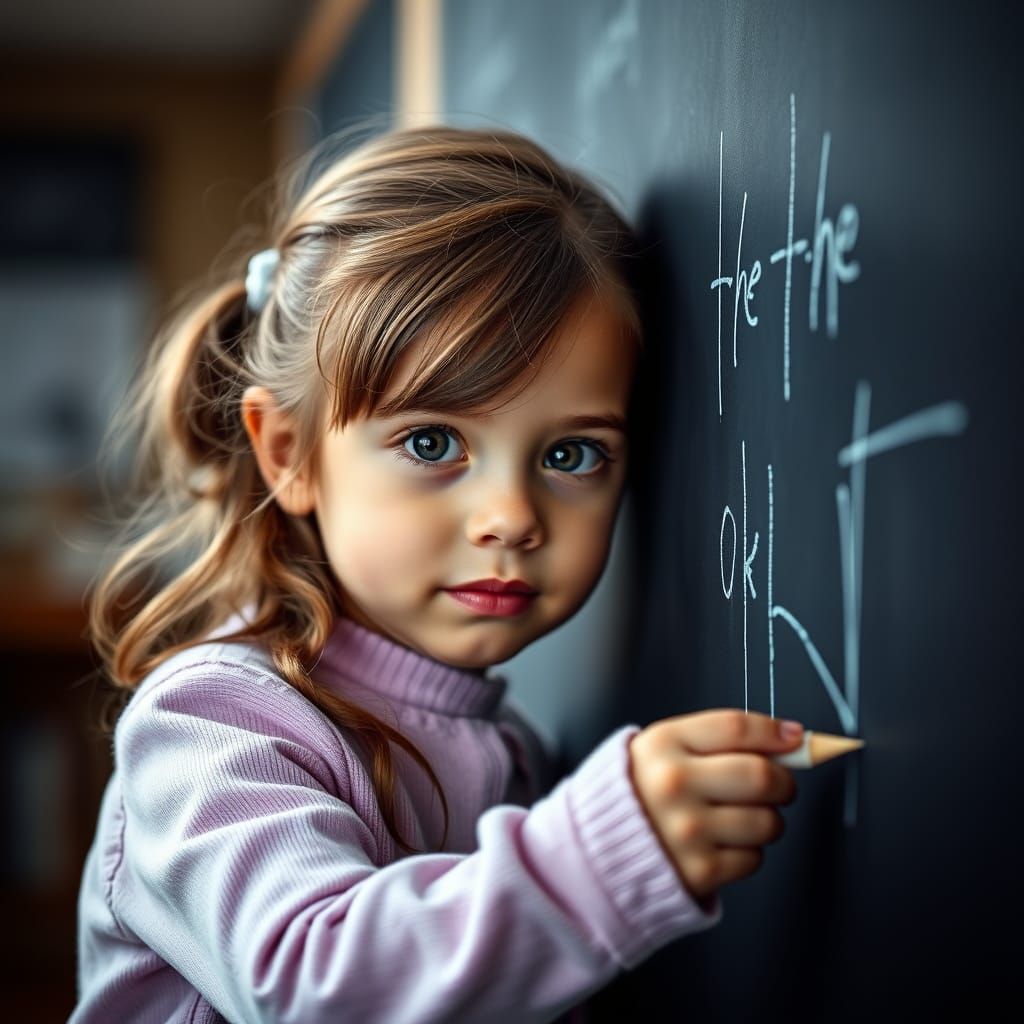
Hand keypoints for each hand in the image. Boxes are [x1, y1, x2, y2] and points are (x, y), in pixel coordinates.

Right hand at [627, 709, 801, 905]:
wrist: (598, 845)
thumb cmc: (643, 790)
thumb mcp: (666, 747)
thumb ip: (722, 737)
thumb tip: (791, 739)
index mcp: (663, 744)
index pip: (736, 727)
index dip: (775, 732)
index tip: (795, 738)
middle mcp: (673, 784)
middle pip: (761, 775)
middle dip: (784, 781)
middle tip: (777, 785)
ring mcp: (687, 829)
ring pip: (767, 820)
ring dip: (768, 819)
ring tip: (740, 816)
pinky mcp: (699, 870)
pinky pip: (754, 858)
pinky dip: (749, 851)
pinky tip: (722, 842)